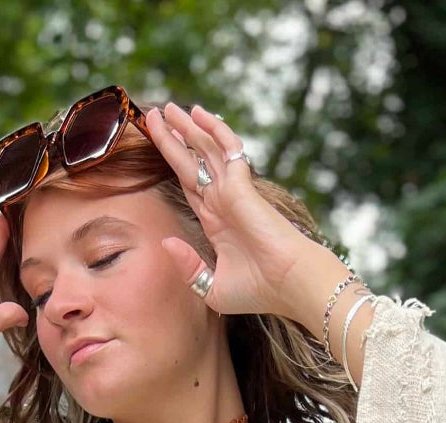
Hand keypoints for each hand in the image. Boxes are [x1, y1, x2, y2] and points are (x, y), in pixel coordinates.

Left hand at [141, 104, 318, 318]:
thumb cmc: (259, 292)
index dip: (174, 165)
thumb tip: (166, 241)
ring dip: (186, 128)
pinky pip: (226, 150)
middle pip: (192, 162)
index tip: (159, 147)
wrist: (289, 285)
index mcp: (216, 222)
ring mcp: (232, 192)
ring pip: (205, 151)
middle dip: (173, 138)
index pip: (189, 185)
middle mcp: (223, 202)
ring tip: (166, 108)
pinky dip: (213, 130)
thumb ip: (188, 266)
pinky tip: (198, 113)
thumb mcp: (212, 287)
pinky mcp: (242, 187)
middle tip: (155, 114)